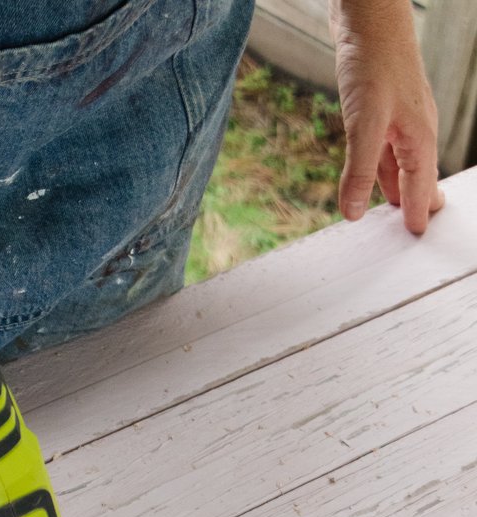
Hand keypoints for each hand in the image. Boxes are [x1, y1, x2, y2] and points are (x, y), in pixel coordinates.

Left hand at [331, 0, 443, 233]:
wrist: (369, 15)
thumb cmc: (373, 62)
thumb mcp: (363, 124)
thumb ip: (357, 171)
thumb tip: (352, 212)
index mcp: (419, 137)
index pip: (421, 186)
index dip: (418, 212)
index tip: (416, 236)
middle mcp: (414, 129)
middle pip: (418, 175)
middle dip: (415, 201)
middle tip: (413, 227)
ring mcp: (398, 117)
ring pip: (400, 161)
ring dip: (395, 186)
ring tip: (394, 210)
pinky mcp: (380, 106)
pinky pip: (384, 146)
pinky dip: (380, 166)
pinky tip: (374, 174)